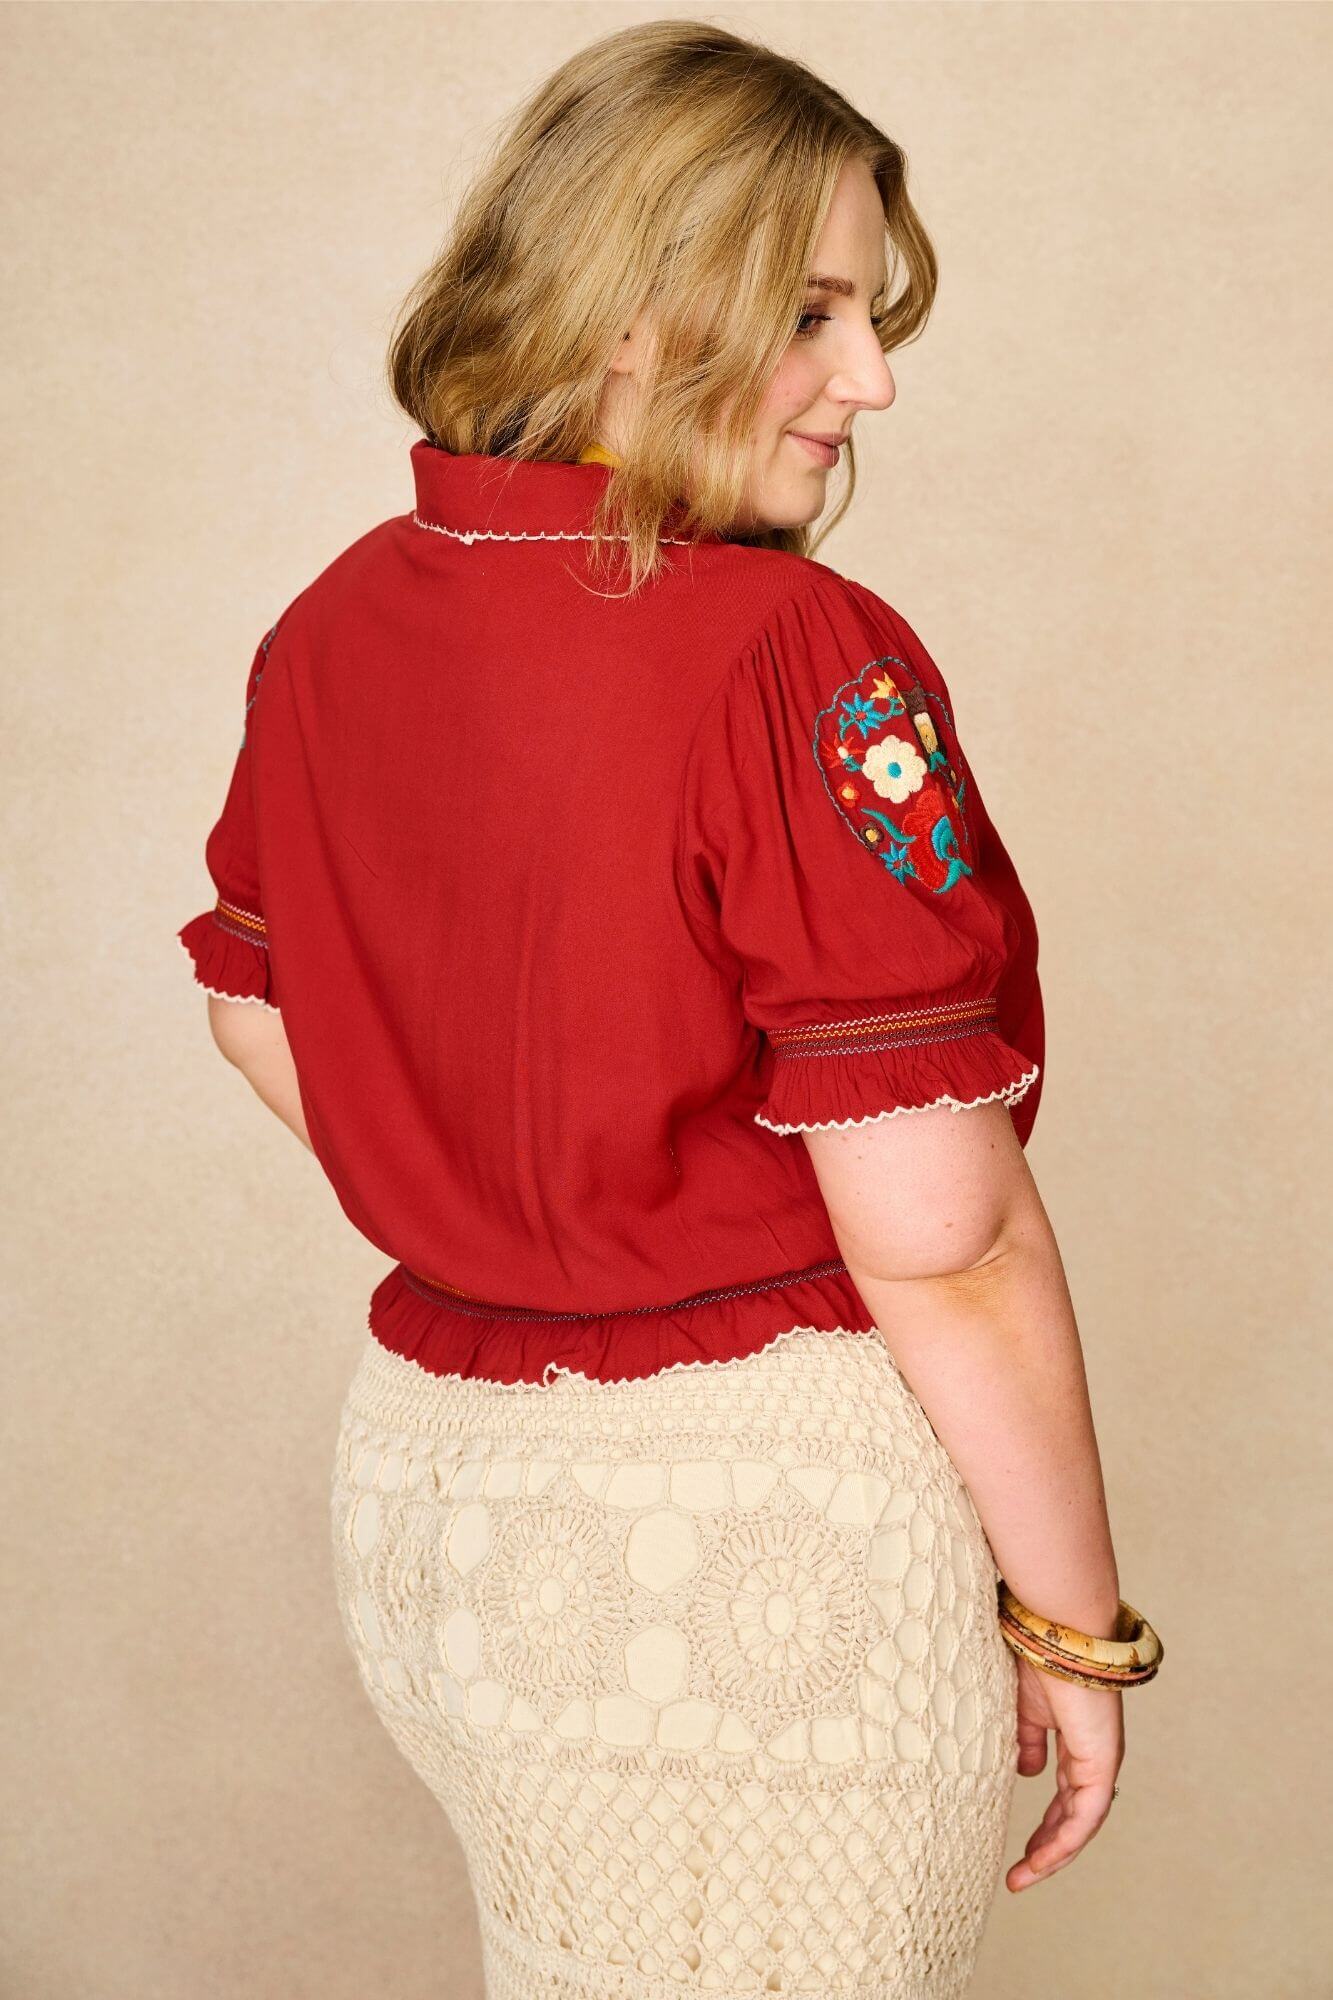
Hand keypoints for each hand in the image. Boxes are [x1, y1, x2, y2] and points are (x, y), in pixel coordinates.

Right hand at [1006, 1656, 1124, 1891]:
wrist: (1056, 1631)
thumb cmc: (1036, 1657)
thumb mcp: (1023, 1707)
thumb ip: (1027, 1742)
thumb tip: (1027, 1772)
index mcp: (1076, 1741)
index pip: (1063, 1795)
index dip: (1044, 1825)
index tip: (1020, 1851)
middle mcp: (1093, 1755)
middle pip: (1072, 1816)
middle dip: (1046, 1848)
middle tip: (1019, 1875)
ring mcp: (1100, 1760)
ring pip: (1081, 1824)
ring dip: (1053, 1854)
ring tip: (1023, 1878)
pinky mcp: (1102, 1761)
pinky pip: (1086, 1816)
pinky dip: (1065, 1841)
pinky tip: (1042, 1861)